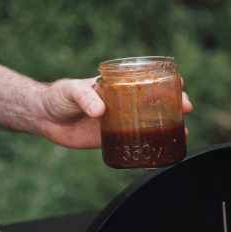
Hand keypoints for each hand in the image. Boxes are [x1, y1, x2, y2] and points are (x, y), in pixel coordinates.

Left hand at [35, 77, 192, 147]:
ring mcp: (121, 120)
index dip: (166, 83)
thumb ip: (85, 97)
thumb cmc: (57, 96)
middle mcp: (124, 103)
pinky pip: (137, 141)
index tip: (180, 85)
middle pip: (155, 102)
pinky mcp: (114, 138)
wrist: (43, 117)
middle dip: (175, 105)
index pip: (146, 81)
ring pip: (151, 122)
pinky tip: (162, 150)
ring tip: (184, 132)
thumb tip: (101, 110)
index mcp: (118, 87)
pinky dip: (151, 145)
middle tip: (187, 109)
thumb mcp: (71, 91)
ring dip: (169, 126)